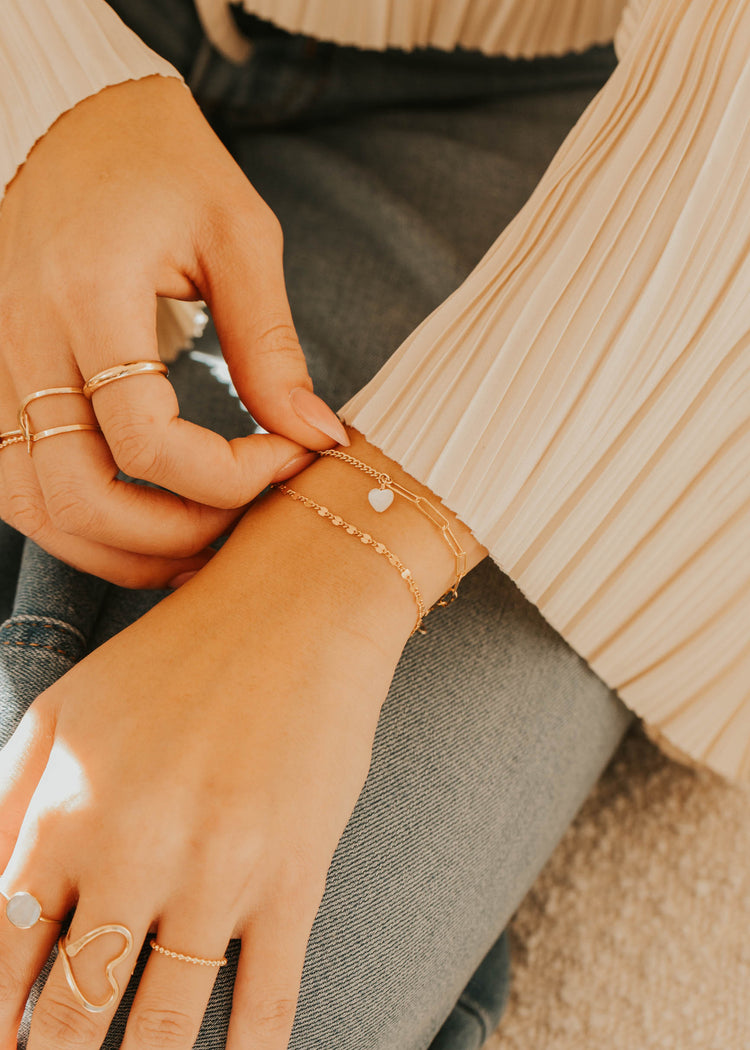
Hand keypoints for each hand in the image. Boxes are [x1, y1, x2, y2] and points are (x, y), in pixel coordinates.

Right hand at [0, 74, 346, 588]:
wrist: (79, 119)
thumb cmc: (166, 163)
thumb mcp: (240, 235)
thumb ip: (271, 346)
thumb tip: (318, 436)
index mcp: (88, 294)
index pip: (147, 439)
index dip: (229, 476)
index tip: (289, 458)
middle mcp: (24, 337)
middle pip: (78, 495)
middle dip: (172, 533)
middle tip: (242, 525)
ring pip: (32, 506)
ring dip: (116, 549)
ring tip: (195, 549)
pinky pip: (16, 481)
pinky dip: (74, 524)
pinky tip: (139, 524)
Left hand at [0, 502, 394, 1049]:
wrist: (298, 610)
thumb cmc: (172, 659)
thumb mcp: (62, 712)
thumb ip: (4, 806)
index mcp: (64, 810)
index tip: (8, 1044)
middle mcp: (135, 852)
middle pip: (70, 1014)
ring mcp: (221, 871)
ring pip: (163, 1029)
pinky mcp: (296, 878)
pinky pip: (266, 1005)